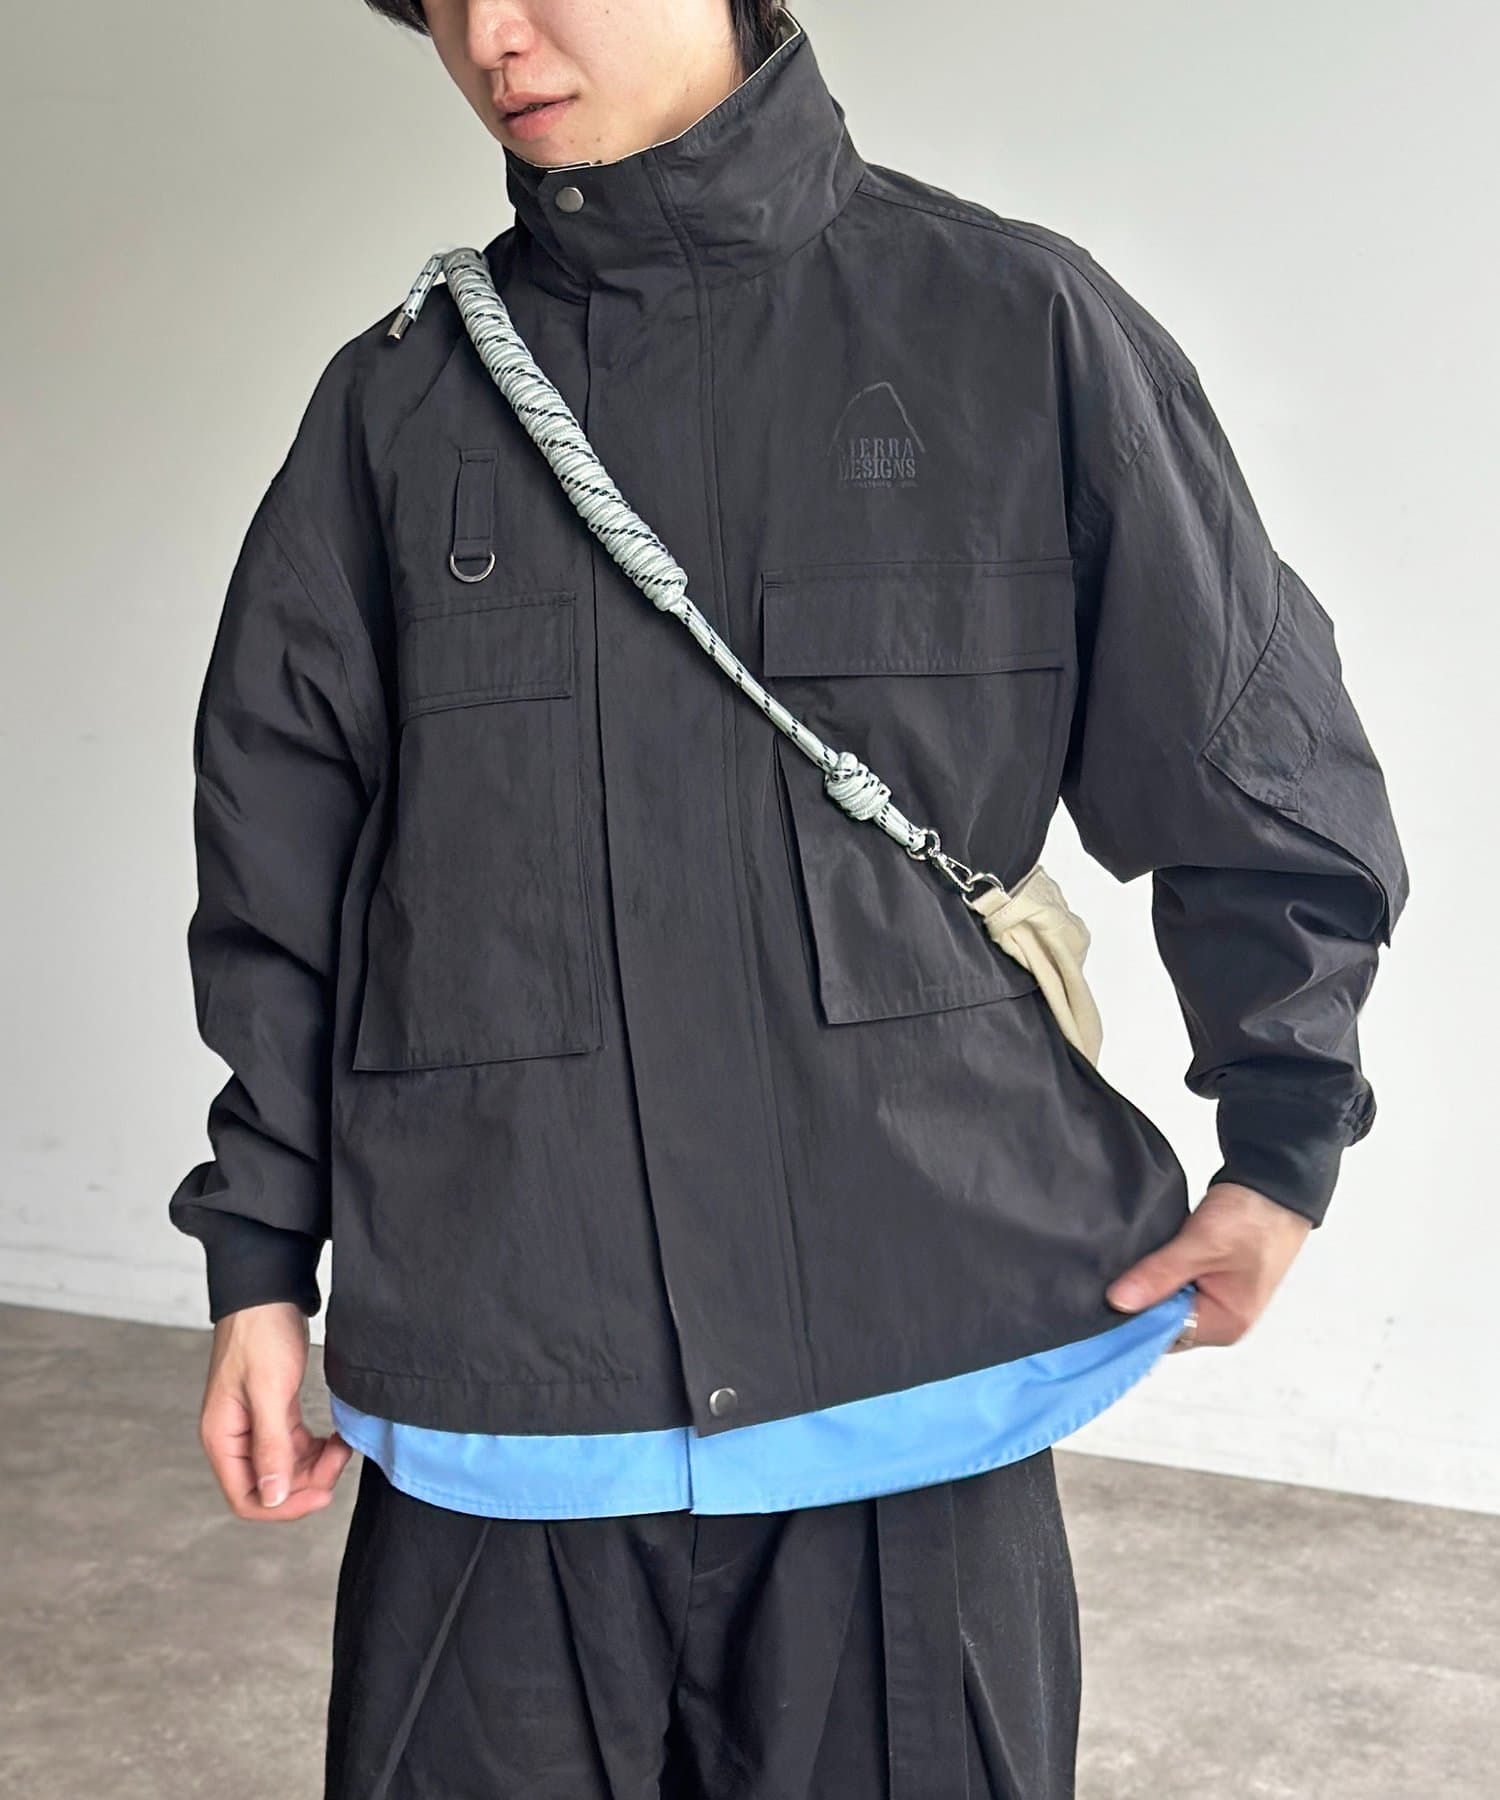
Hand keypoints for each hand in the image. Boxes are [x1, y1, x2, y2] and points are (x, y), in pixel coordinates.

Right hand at [198, 1300, 351, 1520]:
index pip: (246, 1498)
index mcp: (222, 1438)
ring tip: (343, 1446)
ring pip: (286, 1468)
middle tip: (340, 1461)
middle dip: (307, 1482)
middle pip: (270, 1486)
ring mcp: (254, 1425)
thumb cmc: (261, 1334)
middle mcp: (234, 1438)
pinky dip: (317, 1448)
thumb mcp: (269, 1390)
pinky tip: (338, 1438)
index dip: (284, 1507)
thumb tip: (272, 1497)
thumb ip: (270, 1445)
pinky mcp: (274, 1411)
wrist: (268, 1292)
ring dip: (316, 1466)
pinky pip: (295, 1446)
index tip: (322, 1494)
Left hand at [1104, 1180, 1312, 1347]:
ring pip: (1168, 1303)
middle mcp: (1223, 1321)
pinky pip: (1175, 1287)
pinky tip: (1142, 1262)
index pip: (1165, 1335)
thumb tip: (1119, 1302)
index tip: (1103, 1299)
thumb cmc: (1251, 1218)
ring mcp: (1218, 1301)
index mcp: (1226, 1324)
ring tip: (1122, 1268)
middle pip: (1165, 1322)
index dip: (1133, 1318)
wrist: (1276, 1185)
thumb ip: (1159, 1275)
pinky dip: (1160, 1276)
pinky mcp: (1211, 1281)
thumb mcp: (1201, 1244)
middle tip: (1106, 1279)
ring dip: (1149, 1286)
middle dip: (1139, 1302)